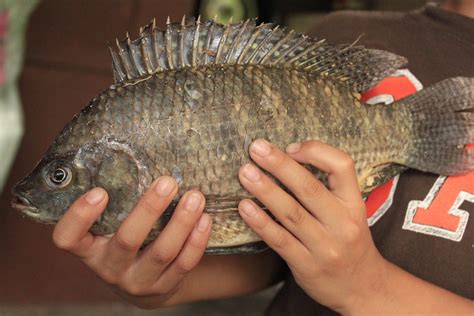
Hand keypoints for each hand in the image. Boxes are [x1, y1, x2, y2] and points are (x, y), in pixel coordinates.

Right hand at [52, 177, 211, 307]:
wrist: (144, 282)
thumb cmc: (125, 239)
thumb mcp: (112, 226)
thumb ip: (118, 202)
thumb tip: (139, 150)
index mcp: (89, 248)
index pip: (67, 238)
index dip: (79, 217)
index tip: (100, 191)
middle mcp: (109, 267)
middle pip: (126, 240)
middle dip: (148, 209)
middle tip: (167, 182)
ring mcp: (138, 280)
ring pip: (161, 253)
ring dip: (181, 222)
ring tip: (195, 197)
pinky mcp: (165, 287)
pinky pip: (184, 264)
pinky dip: (196, 241)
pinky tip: (205, 219)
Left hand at [238, 139, 387, 312]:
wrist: (362, 286)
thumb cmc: (349, 241)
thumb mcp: (350, 211)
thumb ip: (327, 188)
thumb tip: (287, 158)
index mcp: (354, 204)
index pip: (342, 166)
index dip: (315, 151)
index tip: (291, 147)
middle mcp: (342, 223)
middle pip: (309, 188)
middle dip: (280, 165)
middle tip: (256, 148)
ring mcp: (325, 246)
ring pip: (291, 213)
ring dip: (265, 190)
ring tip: (245, 173)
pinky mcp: (306, 265)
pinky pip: (280, 240)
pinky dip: (260, 222)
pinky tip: (244, 207)